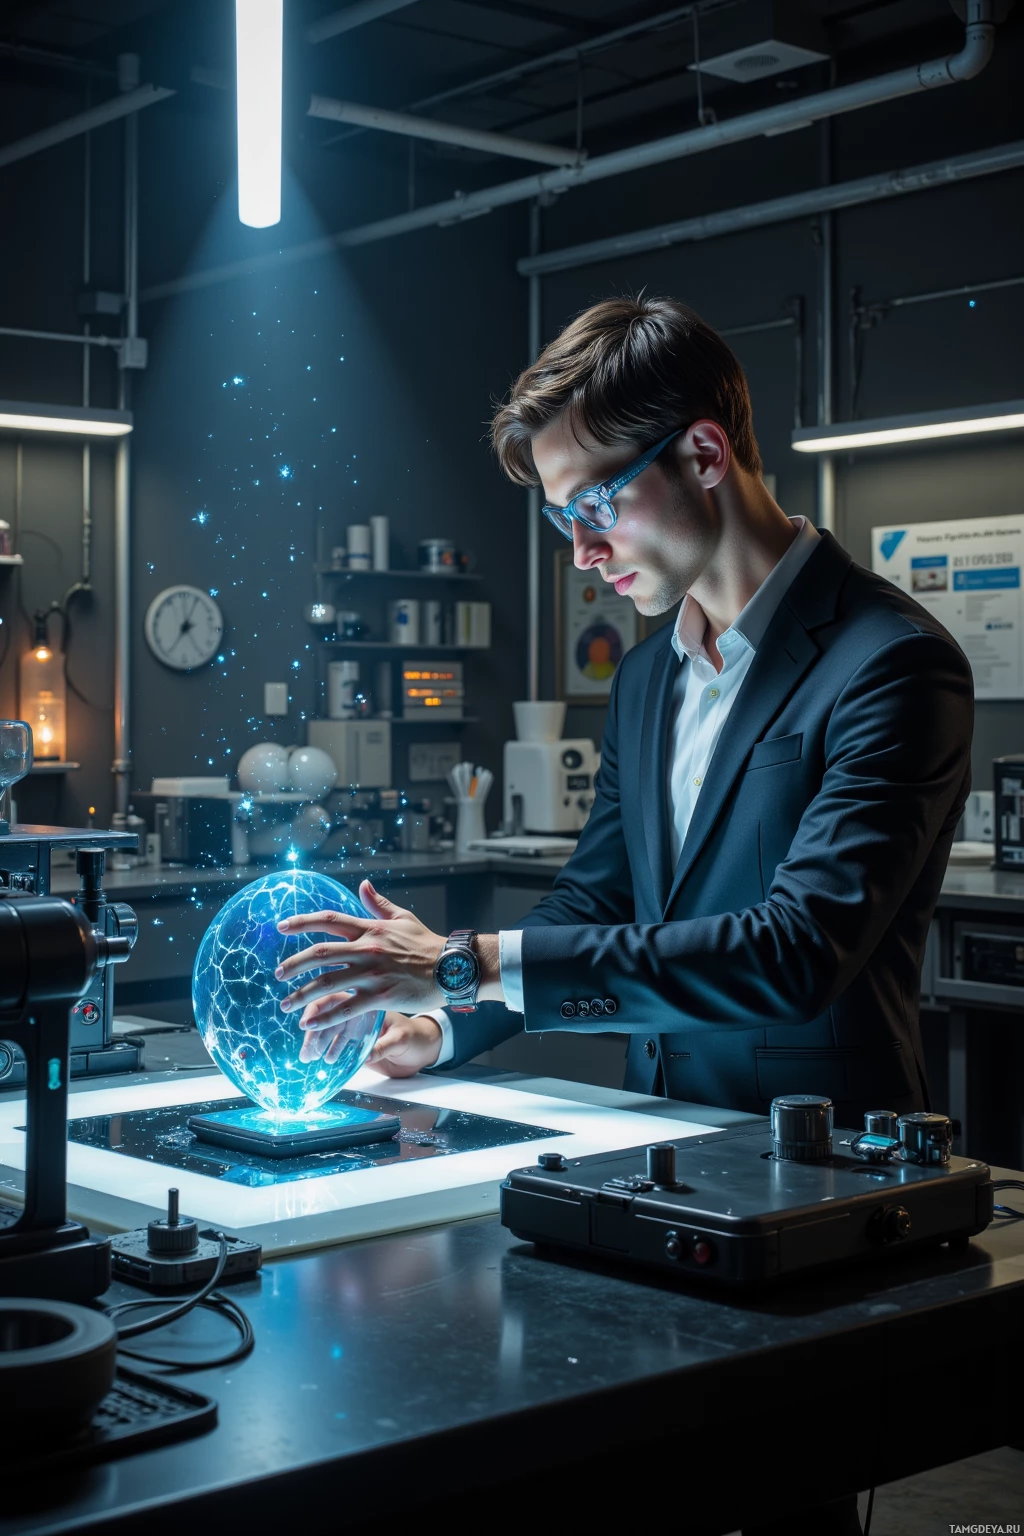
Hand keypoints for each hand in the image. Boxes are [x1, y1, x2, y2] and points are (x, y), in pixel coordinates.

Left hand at [276, 880, 445, 1030]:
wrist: (452, 967)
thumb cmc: (427, 943)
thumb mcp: (402, 918)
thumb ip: (379, 904)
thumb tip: (363, 885)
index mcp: (369, 929)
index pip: (328, 920)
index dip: (301, 922)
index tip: (281, 926)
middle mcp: (366, 948)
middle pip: (319, 953)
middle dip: (293, 964)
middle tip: (278, 975)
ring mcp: (372, 973)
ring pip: (327, 983)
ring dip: (302, 995)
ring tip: (286, 1005)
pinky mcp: (381, 995)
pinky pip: (346, 1007)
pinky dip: (326, 1016)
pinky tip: (311, 1024)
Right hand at [298, 1010, 443, 1073]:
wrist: (426, 1045)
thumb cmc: (417, 1035)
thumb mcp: (403, 1038)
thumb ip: (385, 1046)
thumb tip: (368, 1056)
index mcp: (365, 1000)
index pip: (334, 999)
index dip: (317, 1010)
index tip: (307, 1025)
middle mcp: (358, 1009)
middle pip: (325, 1013)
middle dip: (312, 1030)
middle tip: (306, 1049)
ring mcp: (357, 1023)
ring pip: (328, 1028)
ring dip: (316, 1041)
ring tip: (309, 1058)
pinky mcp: (358, 1038)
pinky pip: (337, 1040)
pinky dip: (328, 1048)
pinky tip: (325, 1059)